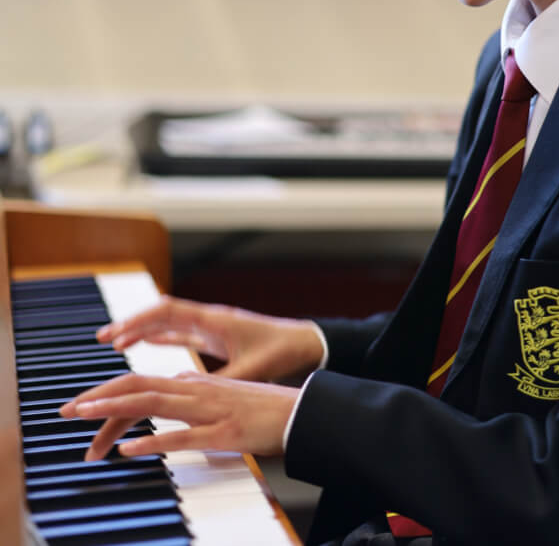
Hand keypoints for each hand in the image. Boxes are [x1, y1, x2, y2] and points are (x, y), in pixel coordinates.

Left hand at [59, 371, 299, 460]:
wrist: (298, 411)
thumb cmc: (260, 407)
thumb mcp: (220, 395)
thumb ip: (191, 395)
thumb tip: (166, 396)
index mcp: (193, 382)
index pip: (141, 382)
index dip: (108, 392)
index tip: (82, 405)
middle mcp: (195, 390)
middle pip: (138, 386)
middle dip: (99, 397)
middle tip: (67, 411)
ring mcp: (207, 410)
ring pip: (152, 404)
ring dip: (114, 412)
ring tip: (84, 420)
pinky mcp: (221, 432)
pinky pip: (180, 437)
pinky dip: (151, 443)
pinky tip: (130, 452)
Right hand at [96, 296, 324, 381]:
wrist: (307, 342)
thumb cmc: (283, 351)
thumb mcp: (251, 369)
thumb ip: (221, 381)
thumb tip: (195, 394)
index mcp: (214, 320)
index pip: (167, 311)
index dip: (138, 321)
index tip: (114, 336)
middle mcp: (210, 318)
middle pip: (162, 314)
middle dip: (132, 324)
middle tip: (103, 338)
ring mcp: (214, 326)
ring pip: (170, 322)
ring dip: (144, 330)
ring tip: (116, 342)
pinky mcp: (219, 336)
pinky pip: (183, 332)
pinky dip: (163, 337)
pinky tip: (148, 345)